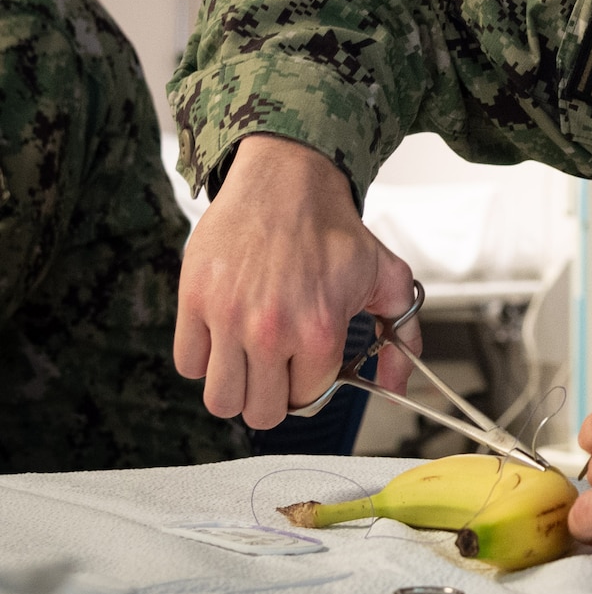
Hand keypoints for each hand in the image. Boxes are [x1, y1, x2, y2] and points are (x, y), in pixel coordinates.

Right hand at [172, 134, 418, 429]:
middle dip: (272, 395)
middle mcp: (270, 332)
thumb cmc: (333, 230)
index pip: (305, 401)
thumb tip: (397, 385)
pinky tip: (225, 333)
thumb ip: (402, 335)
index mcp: (320, 332)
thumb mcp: (386, 277)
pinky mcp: (194, 299)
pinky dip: (204, 356)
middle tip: (278, 367)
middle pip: (259, 412)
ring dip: (236, 384)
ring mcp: (227, 317)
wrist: (287, 181)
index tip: (307, 367)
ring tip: (250, 355)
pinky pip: (187, 363)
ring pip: (219, 399)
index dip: (308, 387)